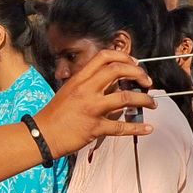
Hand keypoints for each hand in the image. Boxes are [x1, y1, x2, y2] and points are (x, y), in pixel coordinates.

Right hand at [35, 50, 153, 157]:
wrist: (41, 135)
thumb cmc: (55, 114)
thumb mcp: (70, 91)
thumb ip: (90, 85)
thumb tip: (115, 84)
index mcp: (80, 79)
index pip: (104, 57)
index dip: (123, 57)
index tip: (134, 64)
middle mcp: (86, 90)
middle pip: (118, 70)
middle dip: (138, 73)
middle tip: (147, 82)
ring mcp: (91, 109)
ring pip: (125, 98)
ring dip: (143, 100)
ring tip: (152, 104)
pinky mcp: (94, 128)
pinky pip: (121, 127)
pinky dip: (137, 128)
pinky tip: (148, 128)